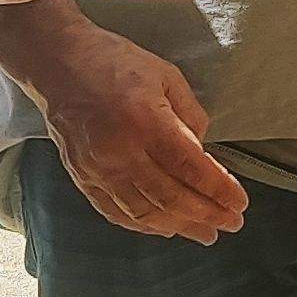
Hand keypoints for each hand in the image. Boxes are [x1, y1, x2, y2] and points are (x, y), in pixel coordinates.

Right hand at [29, 17, 243, 242]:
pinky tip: (164, 227)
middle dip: (207, 215)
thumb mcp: (166, 76)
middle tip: (230, 224)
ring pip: (144, 211)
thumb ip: (190, 115)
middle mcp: (121, 151)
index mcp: (146, 121)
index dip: (219, 190)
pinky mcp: (82, 176)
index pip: (191, 168)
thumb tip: (204, 151)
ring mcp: (98, 168)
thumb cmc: (114, 63)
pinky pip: (114, 211)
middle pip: (171, 197)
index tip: (239, 204)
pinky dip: (142, 225)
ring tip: (204, 233)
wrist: (57, 63)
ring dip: (179, 227)